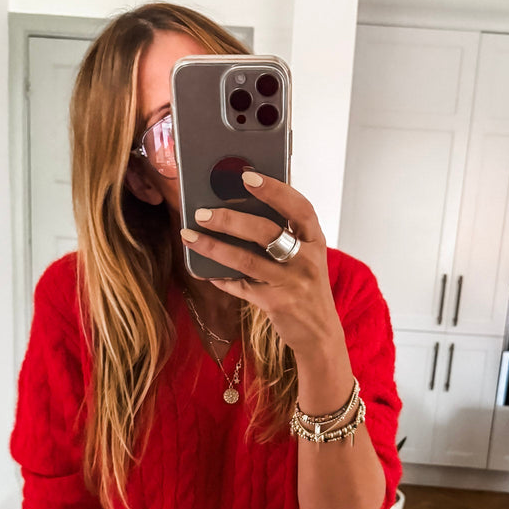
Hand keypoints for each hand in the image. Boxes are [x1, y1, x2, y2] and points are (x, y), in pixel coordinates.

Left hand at [180, 171, 343, 360]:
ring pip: (247, 260)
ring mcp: (291, 283)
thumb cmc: (306, 286)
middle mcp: (306, 260)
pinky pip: (241, 287)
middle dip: (230, 219)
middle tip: (202, 212)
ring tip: (189, 236)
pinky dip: (221, 278)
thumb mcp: (305, 256)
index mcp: (314, 240)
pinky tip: (204, 271)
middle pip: (266, 232)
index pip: (298, 207)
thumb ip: (284, 234)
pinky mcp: (276, 304)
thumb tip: (240, 205)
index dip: (274, 190)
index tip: (247, 176)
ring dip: (214, 246)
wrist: (319, 332)